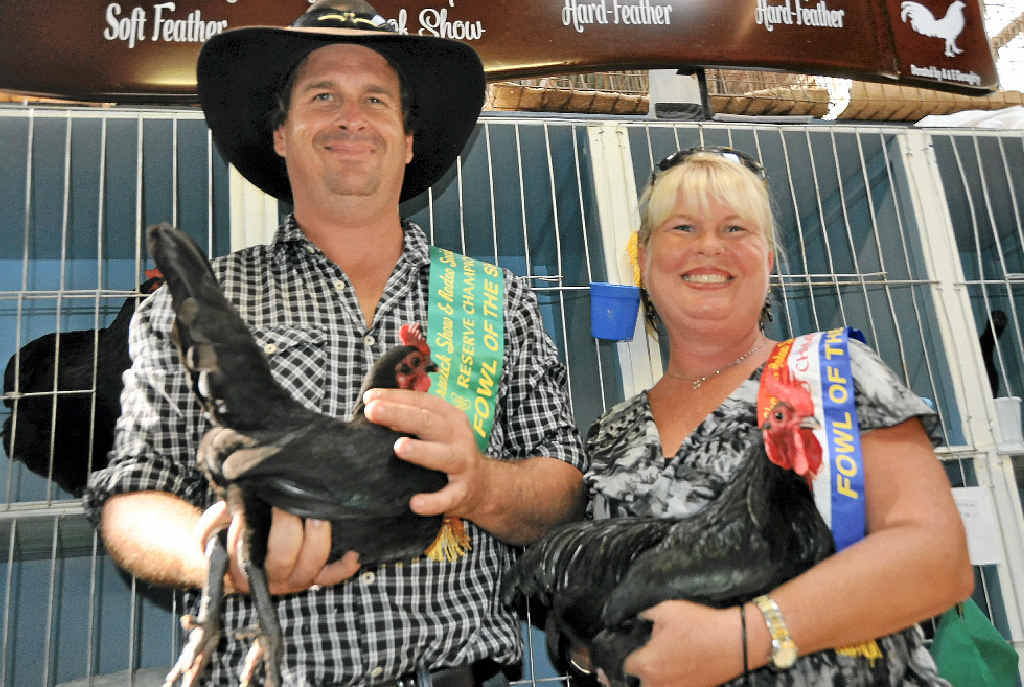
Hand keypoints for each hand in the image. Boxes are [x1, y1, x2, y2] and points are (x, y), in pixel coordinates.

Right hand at [196, 501, 359, 594]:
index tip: (264, 503)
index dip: (254, 529)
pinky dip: (344, 567)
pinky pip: (332, 577)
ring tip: (319, 513)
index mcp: (244, 570)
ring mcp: (295, 580)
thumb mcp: (212, 529)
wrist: (237, 559)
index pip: (249, 552)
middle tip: (290, 501)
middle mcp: (272, 579)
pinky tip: (354, 553)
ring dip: (318, 538)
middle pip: (284, 557)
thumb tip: (229, 506)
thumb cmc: (228, 537)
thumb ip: (214, 520)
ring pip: (312, 566)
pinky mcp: (314, 578)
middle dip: (289, 526)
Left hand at [362, 388, 488, 519]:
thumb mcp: (436, 430)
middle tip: (373, 411)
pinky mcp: (463, 492)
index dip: (396, 397)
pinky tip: (415, 503)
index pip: (422, 401)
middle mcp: (458, 436)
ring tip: (399, 447)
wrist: (484, 487)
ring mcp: (463, 464)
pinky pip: (448, 498)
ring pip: (443, 456)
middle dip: (400, 414)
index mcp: (449, 417)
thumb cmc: (447, 452)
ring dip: (421, 451)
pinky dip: (433, 502)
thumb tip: (371, 407)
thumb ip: (410, 418)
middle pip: (429, 422)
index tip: (370, 398)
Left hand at [623, 600, 741, 686]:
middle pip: (640, 682)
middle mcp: (658, 684)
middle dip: (643, 670)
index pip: (626, 666)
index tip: (635, 650)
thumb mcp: (666, 609)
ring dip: (657, 678)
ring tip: (667, 662)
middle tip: (652, 656)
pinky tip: (682, 667)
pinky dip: (675, 681)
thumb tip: (639, 620)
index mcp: (647, 664)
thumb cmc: (701, 626)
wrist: (734, 642)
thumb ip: (645, 616)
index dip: (630, 654)